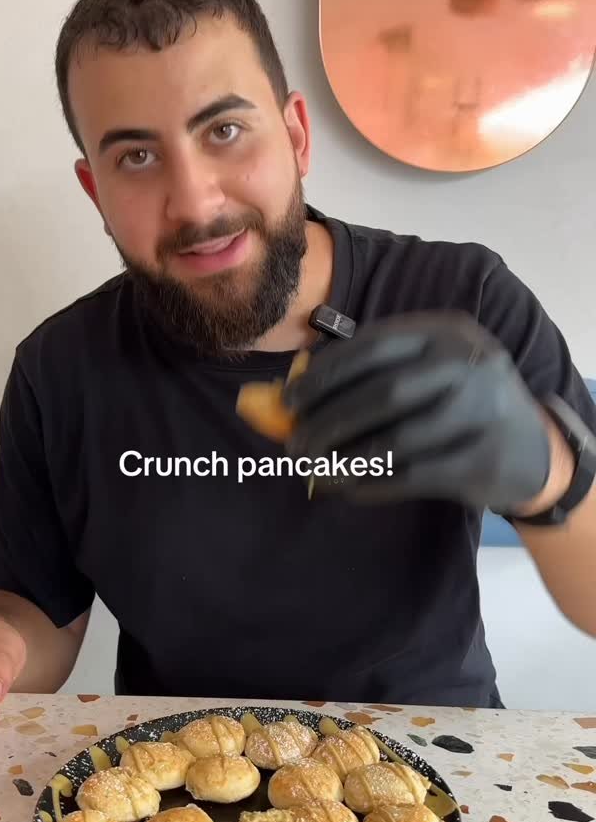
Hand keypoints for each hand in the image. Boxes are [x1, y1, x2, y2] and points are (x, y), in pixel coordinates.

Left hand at [284, 311, 550, 510]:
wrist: (535, 449)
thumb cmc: (460, 403)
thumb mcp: (430, 370)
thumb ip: (373, 374)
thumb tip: (291, 394)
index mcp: (444, 332)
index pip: (371, 348)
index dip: (323, 375)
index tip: (288, 401)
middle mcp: (467, 364)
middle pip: (382, 393)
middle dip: (328, 421)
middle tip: (294, 445)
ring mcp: (481, 412)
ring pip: (396, 440)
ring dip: (344, 459)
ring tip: (313, 470)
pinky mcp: (483, 460)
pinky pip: (413, 476)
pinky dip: (372, 484)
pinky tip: (347, 489)